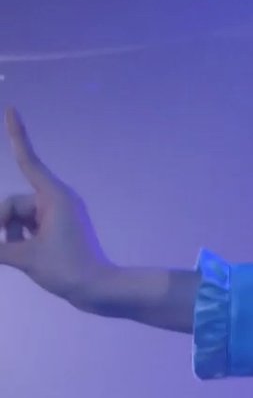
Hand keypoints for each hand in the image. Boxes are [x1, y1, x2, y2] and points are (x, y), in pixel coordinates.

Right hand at [0, 107, 119, 314]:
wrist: (98, 290)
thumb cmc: (67, 269)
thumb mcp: (22, 257)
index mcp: (55, 196)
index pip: (29, 159)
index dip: (16, 134)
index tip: (11, 108)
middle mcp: (57, 199)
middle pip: (12, 203)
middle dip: (2, 225)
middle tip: (9, 249)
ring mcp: (57, 214)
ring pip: (16, 219)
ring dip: (11, 238)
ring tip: (25, 258)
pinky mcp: (56, 229)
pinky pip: (25, 229)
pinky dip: (19, 243)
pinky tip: (25, 259)